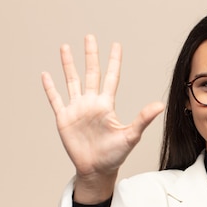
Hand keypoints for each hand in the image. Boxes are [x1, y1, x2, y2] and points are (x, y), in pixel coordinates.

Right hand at [41, 35, 163, 201]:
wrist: (97, 170)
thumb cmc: (115, 155)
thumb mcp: (131, 135)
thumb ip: (143, 118)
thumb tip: (160, 105)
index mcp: (107, 105)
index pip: (111, 77)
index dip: (113, 61)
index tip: (116, 45)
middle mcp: (91, 103)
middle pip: (90, 73)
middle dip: (90, 55)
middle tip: (90, 36)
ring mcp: (77, 110)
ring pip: (71, 81)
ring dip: (68, 65)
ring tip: (65, 47)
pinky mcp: (64, 119)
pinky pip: (56, 100)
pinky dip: (50, 88)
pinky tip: (45, 75)